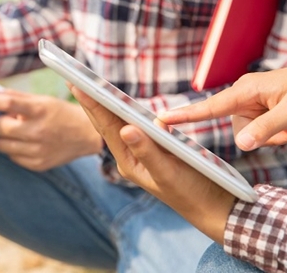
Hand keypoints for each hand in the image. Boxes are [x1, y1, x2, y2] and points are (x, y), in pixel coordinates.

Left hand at [0, 89, 102, 170]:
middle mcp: (38, 131)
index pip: (6, 103)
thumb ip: (15, 97)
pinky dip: (15, 150)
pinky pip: (12, 158)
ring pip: (1, 145)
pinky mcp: (38, 164)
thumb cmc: (59, 113)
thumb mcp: (41, 100)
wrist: (86, 135)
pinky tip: (28, 144)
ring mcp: (38, 150)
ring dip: (5, 137)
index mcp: (39, 110)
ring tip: (20, 132)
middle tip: (7, 120)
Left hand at [69, 84, 233, 243]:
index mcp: (129, 162)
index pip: (107, 128)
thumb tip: (126, 129)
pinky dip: (128, 112)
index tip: (76, 84)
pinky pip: (137, 127)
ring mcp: (142, 153)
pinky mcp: (156, 150)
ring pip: (120, 124)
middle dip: (91, 101)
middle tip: (73, 78)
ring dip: (106, 105)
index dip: (92, 104)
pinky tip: (120, 103)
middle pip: (108, 124)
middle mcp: (131, 157)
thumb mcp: (168, 172)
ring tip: (89, 86)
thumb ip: (148, 151)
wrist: (213, 208)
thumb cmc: (192, 192)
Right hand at [159, 61, 286, 150]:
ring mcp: (250, 104)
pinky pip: (258, 131)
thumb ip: (266, 129)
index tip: (160, 119)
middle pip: (239, 130)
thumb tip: (241, 145)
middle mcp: (243, 96)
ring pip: (250, 134)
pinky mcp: (257, 111)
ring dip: (273, 137)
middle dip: (264, 137)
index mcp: (245, 90)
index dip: (184, 116)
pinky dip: (276, 134)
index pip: (209, 107)